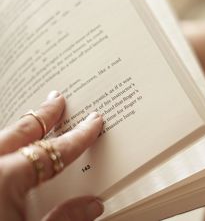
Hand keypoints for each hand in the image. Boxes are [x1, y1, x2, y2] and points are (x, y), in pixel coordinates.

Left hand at [0, 91, 103, 220]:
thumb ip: (64, 220)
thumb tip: (93, 205)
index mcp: (2, 178)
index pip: (53, 150)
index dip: (79, 135)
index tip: (93, 121)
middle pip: (19, 132)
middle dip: (42, 116)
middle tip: (57, 99)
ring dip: (19, 128)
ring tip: (34, 118)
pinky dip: (3, 147)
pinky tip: (8, 149)